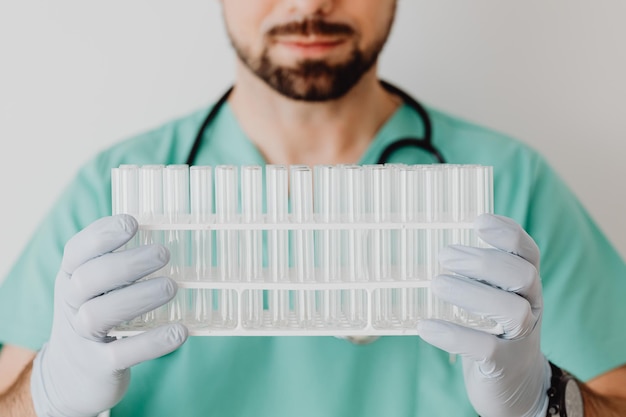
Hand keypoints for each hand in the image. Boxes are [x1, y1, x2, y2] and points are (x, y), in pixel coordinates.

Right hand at [30, 214, 187, 416]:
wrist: (70, 377)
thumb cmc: (95, 314)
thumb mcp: (97, 286)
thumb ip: (120, 262)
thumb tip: (169, 230)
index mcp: (70, 277)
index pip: (76, 252)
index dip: (102, 235)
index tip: (132, 222)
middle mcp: (70, 305)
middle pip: (87, 280)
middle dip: (126, 264)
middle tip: (163, 253)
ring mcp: (81, 337)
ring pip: (99, 314)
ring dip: (138, 297)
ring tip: (171, 286)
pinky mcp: (99, 366)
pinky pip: (122, 353)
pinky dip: (152, 342)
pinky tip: (180, 331)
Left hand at [418, 214, 549, 416]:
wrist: (516, 386)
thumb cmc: (494, 330)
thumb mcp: (492, 298)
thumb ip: (476, 275)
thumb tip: (434, 248)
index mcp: (525, 285)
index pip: (528, 252)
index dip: (508, 233)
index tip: (478, 220)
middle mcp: (531, 306)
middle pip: (522, 275)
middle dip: (484, 262)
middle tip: (444, 257)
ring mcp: (522, 338)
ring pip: (512, 311)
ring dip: (471, 294)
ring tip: (437, 285)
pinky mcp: (505, 365)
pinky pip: (486, 348)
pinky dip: (454, 335)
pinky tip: (426, 327)